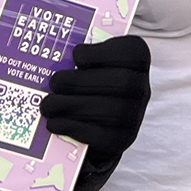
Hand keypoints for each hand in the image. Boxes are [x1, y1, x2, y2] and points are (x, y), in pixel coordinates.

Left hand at [41, 34, 149, 162]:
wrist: (99, 122)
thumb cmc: (90, 83)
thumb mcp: (89, 64)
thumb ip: (79, 57)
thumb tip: (50, 50)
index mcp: (137, 62)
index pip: (132, 53)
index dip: (104, 53)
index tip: (76, 55)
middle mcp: (142, 89)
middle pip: (121, 83)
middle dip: (82, 82)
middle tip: (54, 82)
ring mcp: (134, 117)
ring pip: (111, 111)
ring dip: (73, 106)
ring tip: (48, 105)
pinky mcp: (121, 140)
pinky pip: (102, 137)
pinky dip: (74, 128)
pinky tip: (54, 123)